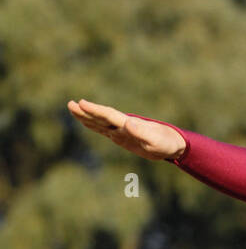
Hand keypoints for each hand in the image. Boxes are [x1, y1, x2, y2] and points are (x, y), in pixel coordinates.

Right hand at [66, 98, 185, 160]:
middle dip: (86, 111)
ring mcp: (121, 131)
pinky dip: (94, 125)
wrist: (172, 144)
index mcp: (128, 124)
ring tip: (73, 109)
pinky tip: (87, 123)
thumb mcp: (155, 141)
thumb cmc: (166, 143)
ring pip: (100, 122)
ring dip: (86, 116)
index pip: (108, 115)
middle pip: (101, 116)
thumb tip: (127, 123)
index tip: (81, 103)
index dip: (95, 110)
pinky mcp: (122, 137)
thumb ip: (141, 133)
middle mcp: (122, 125)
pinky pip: (104, 130)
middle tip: (70, 104)